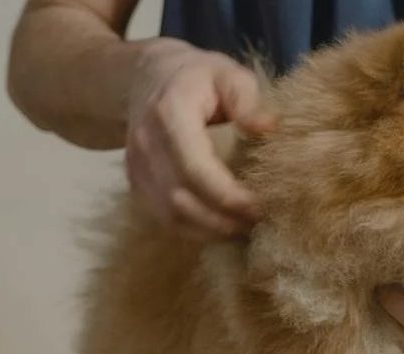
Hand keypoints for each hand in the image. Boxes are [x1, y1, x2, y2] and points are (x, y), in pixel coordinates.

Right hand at [125, 39, 275, 239]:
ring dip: (209, 229)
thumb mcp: (228, 73)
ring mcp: (136, 166)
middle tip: (259, 223)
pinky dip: (194, 229)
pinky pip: (163, 217)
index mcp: (170, 114)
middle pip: (181, 199)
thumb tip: (267, 127)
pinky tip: (223, 227)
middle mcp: (146, 143)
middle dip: (222, 219)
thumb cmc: (197, 77)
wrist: (146, 76)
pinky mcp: (136, 182)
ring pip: (170, 215)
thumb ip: (247, 99)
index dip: (228, 196)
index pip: (195, 168)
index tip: (261, 207)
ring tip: (244, 229)